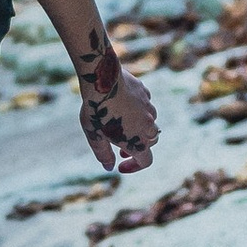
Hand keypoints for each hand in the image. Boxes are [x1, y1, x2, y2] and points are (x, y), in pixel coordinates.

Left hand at [78, 59, 157, 177]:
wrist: (103, 79)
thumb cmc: (97, 110)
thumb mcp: (95, 136)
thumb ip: (104, 154)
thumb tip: (109, 167)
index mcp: (137, 141)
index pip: (146, 161)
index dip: (134, 166)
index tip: (121, 165)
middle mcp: (148, 126)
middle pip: (151, 142)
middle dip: (138, 146)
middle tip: (120, 144)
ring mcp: (148, 109)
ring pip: (150, 123)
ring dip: (139, 127)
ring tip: (120, 123)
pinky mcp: (145, 93)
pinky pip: (146, 105)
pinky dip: (138, 110)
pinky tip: (122, 105)